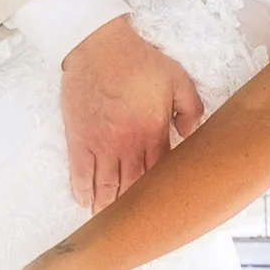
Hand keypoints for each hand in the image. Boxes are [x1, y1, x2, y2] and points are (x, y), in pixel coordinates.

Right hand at [60, 17, 203, 209]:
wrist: (97, 45)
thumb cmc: (138, 60)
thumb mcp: (177, 78)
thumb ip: (191, 108)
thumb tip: (191, 133)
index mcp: (153, 133)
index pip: (160, 174)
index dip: (161, 192)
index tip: (163, 205)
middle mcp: (126, 145)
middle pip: (132, 188)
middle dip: (134, 208)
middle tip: (137, 224)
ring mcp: (100, 145)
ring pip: (105, 187)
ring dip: (108, 207)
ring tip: (110, 221)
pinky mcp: (78, 139)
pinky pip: (79, 174)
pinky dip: (82, 192)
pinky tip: (86, 202)